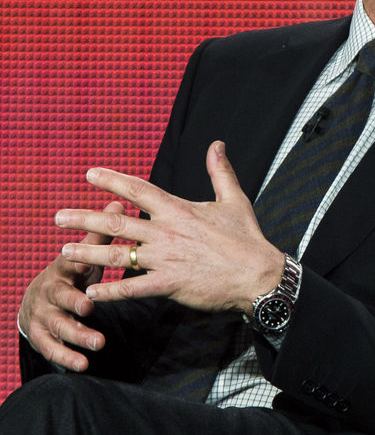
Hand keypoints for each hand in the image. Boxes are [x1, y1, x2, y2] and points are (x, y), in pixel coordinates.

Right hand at [18, 201, 122, 371]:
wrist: (39, 299)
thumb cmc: (73, 273)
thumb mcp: (85, 254)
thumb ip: (102, 235)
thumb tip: (121, 201)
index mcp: (63, 267)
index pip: (69, 263)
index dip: (76, 262)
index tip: (85, 263)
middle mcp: (50, 291)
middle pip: (60, 297)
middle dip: (74, 302)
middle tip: (90, 308)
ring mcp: (43, 315)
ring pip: (58, 325)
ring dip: (77, 335)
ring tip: (99, 343)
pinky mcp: (41, 336)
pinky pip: (51, 349)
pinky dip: (66, 357)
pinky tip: (83, 365)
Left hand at [55, 141, 284, 314]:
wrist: (257, 274)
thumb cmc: (246, 237)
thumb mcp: (233, 199)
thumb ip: (220, 171)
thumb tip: (217, 143)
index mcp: (179, 209)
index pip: (138, 190)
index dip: (112, 181)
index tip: (90, 174)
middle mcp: (166, 232)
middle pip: (117, 222)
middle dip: (84, 218)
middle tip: (57, 217)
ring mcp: (166, 259)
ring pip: (118, 255)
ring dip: (88, 253)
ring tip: (63, 252)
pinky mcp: (169, 285)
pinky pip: (133, 288)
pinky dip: (110, 290)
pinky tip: (91, 291)